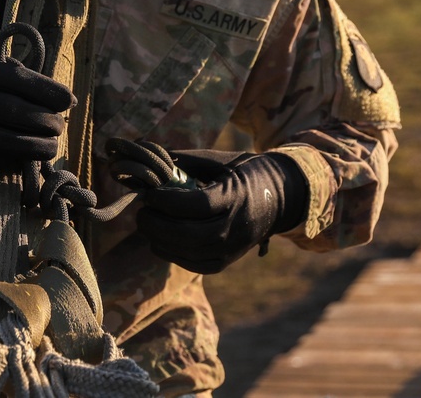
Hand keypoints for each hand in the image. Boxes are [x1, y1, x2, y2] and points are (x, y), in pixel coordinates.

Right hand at [0, 49, 75, 171]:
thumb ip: (19, 80)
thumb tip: (67, 101)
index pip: (19, 79)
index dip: (48, 91)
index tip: (69, 101)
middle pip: (15, 112)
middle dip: (46, 121)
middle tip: (60, 127)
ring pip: (5, 141)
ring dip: (36, 147)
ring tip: (51, 146)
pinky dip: (11, 160)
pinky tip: (24, 156)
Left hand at [135, 149, 307, 273]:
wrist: (280, 197)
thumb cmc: (242, 171)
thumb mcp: (218, 159)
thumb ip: (185, 160)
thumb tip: (148, 155)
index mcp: (235, 196)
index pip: (197, 205)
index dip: (167, 201)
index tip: (148, 193)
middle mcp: (236, 225)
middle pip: (190, 234)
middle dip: (157, 225)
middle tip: (140, 212)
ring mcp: (234, 247)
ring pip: (192, 253)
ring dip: (161, 241)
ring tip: (146, 224)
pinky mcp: (230, 260)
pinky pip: (198, 265)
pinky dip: (174, 256)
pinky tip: (159, 242)